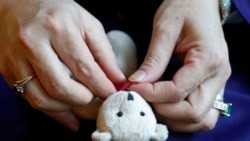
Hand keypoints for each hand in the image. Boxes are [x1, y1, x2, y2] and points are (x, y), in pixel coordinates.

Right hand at [0, 0, 124, 130]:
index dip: (101, 87)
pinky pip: (29, 99)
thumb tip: (117, 79)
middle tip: (94, 96)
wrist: (18, 3)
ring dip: (67, 108)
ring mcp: (15, 57)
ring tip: (81, 102)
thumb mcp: (86, 24)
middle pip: (61, 87)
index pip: (84, 68)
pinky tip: (67, 114)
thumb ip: (104, 52)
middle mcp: (33, 42)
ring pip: (42, 98)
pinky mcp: (6, 69)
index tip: (111, 94)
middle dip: (84, 99)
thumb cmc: (58, 12)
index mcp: (58, 28)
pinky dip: (51, 111)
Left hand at [128, 0, 230, 131]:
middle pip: (194, 113)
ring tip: (153, 104)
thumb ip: (153, 59)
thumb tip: (137, 83)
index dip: (152, 94)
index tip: (132, 88)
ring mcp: (217, 82)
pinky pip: (202, 112)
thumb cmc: (185, 7)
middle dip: (164, 111)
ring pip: (201, 119)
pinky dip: (183, 115)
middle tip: (143, 99)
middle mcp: (218, 76)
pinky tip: (166, 105)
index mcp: (208, 59)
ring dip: (175, 118)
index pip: (178, 91)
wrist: (201, 1)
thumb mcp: (165, 28)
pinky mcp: (211, 84)